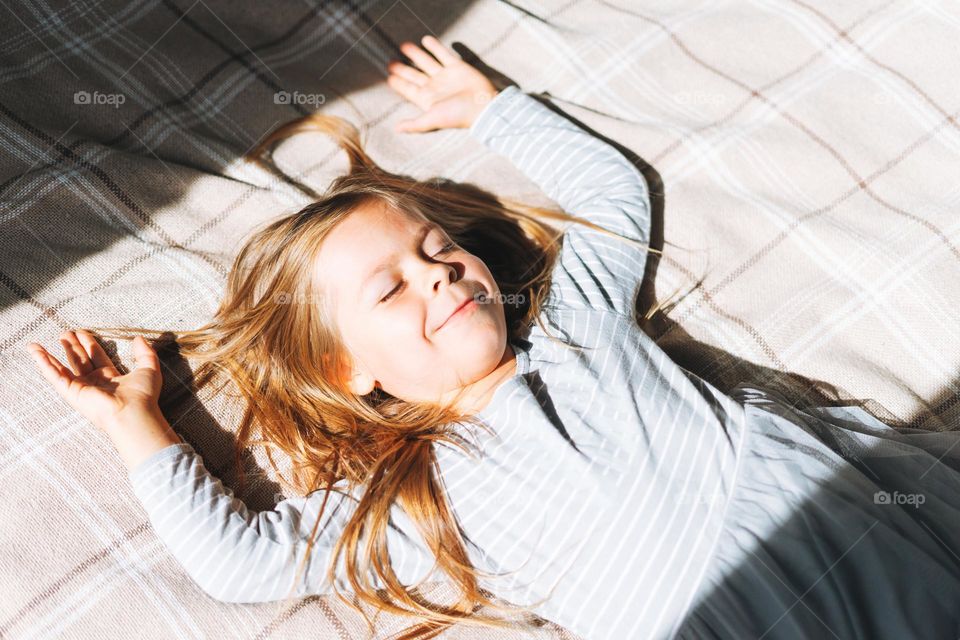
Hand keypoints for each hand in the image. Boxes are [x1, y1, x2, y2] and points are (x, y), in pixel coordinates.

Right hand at [26, 330, 162, 431]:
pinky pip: (54, 375)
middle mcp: (95, 383)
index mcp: (112, 378)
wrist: (133, 412)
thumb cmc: (143, 394)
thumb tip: (139, 338)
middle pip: (80, 360)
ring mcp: (82, 388)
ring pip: (64, 368)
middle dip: (73, 347)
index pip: (98, 357)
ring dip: (54, 354)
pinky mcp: (71, 392)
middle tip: (66, 333)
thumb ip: (145, 353)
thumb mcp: (149, 368)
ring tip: (47, 340)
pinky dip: (43, 363)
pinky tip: (34, 351)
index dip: (90, 344)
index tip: (83, 332)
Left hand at [387, 36, 498, 132]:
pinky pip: (443, 54)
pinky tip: (425, 40)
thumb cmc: (457, 115)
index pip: (408, 89)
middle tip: (391, 62)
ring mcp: (445, 76)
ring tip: (404, 45)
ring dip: (415, 54)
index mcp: (427, 98)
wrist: (482, 106)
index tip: (388, 77)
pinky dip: (435, 47)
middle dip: (402, 68)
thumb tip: (397, 129)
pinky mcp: (457, 67)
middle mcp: (434, 86)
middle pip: (414, 75)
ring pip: (426, 62)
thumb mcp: (432, 120)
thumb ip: (414, 124)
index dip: (398, 83)